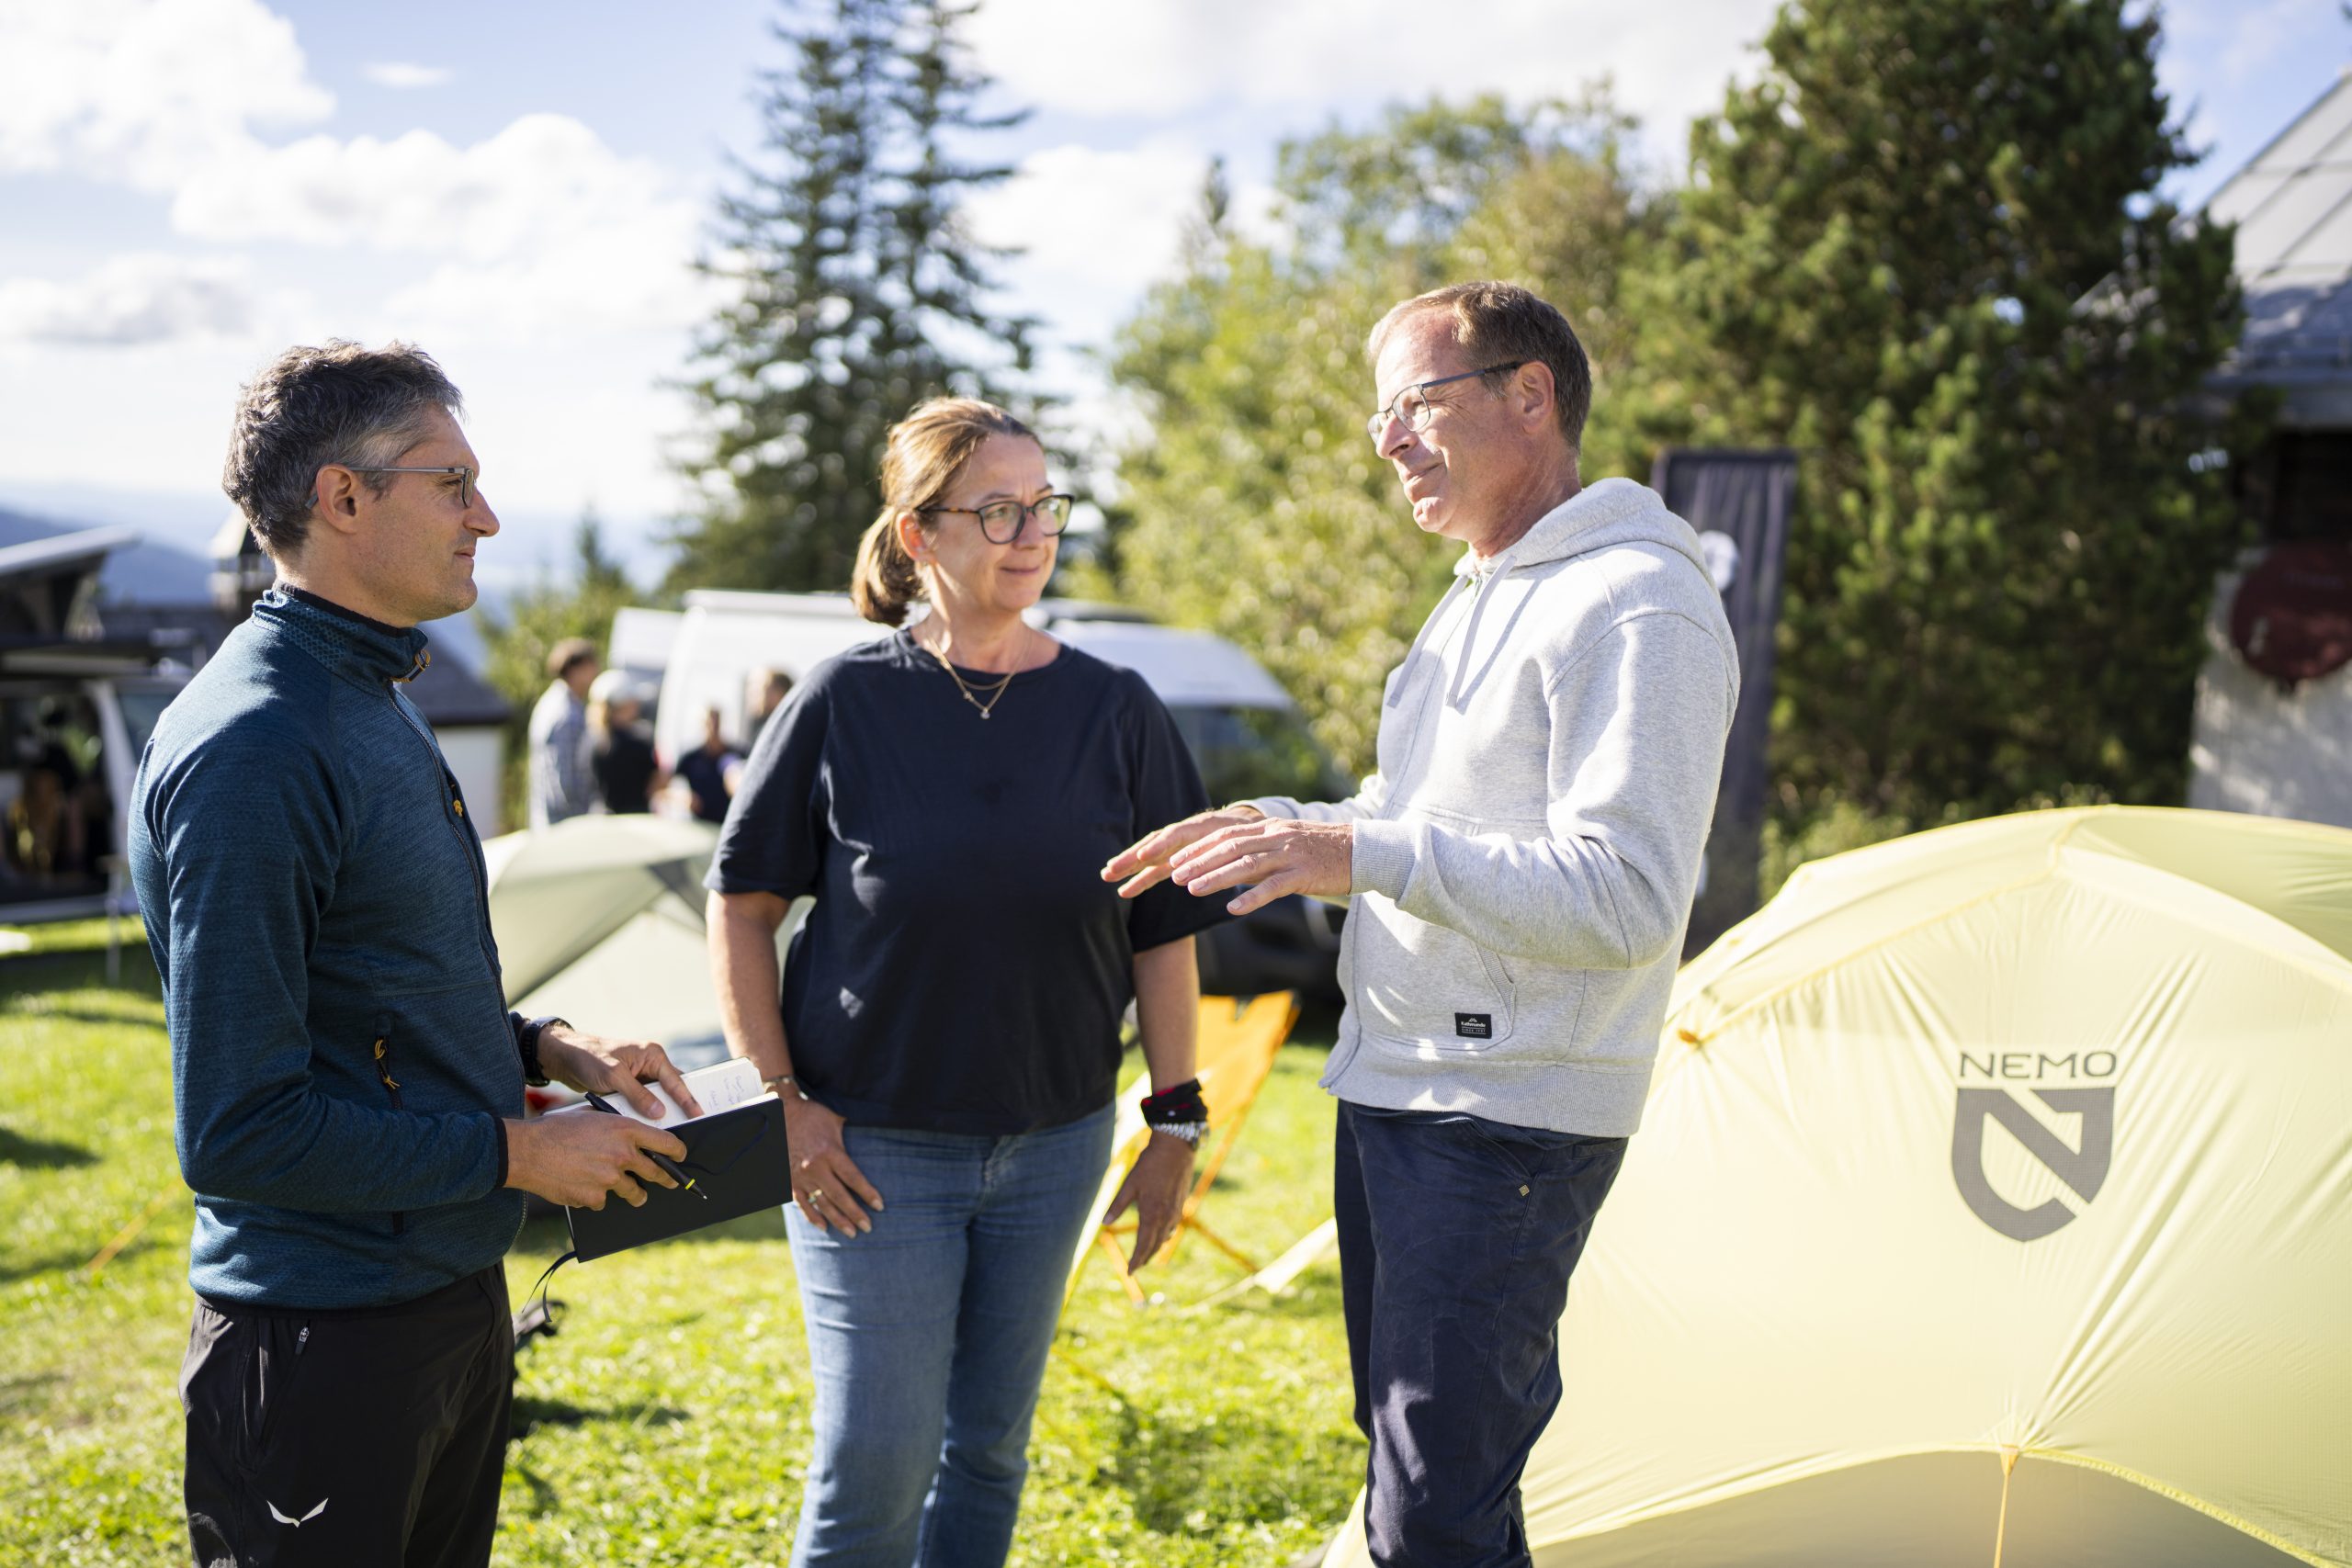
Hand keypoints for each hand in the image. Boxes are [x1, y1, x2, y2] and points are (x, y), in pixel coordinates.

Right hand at [503, 1113, 687, 1209]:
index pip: (665, 1143)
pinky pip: (603, 1201)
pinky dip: (597, 1196)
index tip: (681, 1156)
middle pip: (656, 1172)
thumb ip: (615, 1127)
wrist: (527, 1151)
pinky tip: (583, 1186)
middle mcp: (622, 1155)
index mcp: (625, 1130)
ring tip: (636, 1194)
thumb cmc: (556, 1129)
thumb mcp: (592, 1117)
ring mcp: (609, 1179)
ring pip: (634, 1192)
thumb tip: (632, 1135)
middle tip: (670, 1182)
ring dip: (635, 1193)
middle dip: (666, 1179)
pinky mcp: (594, 1198)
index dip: (678, 1151)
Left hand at [539, 1027, 704, 1120]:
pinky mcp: (629, 1088)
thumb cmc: (588, 1058)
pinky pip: (643, 1103)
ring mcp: (640, 1077)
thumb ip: (638, 1094)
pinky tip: (649, 1129)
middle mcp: (650, 1065)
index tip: (700, 1116)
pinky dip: (645, 1115)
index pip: (676, 1081)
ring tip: (672, 1132)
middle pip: (671, 1090)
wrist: (564, 1058)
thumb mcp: (614, 1075)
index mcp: (652, 1055)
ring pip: (658, 1099)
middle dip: (680, 1107)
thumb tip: (659, 1112)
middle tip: (692, 1126)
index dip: (688, 1100)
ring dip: (661, 1113)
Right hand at [784, 1096, 883, 1236]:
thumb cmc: (813, 1115)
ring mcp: (802, 1177)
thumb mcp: (836, 1120)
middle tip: (868, 1227)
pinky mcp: (790, 1182)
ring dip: (838, 1220)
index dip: (868, 1194)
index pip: (854, 1178)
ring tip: (852, 1233)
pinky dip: (813, 1217)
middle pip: (840, 1196)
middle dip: (856, 1214)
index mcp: (831, 1152)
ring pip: (823, 1204)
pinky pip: (802, 1204)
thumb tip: (875, 1132)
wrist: (781, 1114)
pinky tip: (824, 1227)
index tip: (880, 1206)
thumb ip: (853, 1134)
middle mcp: (816, 1167)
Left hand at [1101, 1133, 1195, 1272]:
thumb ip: (1117, 1205)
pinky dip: (1163, 1236)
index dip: (1136, 1260)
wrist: (1176, 1149)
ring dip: (1154, 1248)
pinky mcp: (1181, 1205)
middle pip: (1154, 1246)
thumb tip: (1104, 1223)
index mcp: (1151, 1214)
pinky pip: (1171, 1228)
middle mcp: (1166, 1217)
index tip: (1129, 1272)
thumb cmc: (1150, 1164)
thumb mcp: (1129, 1184)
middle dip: (1144, 1258)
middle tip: (1134, 1268)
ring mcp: (1175, 1212)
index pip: (1143, 1245)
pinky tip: (1159, 1235)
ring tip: (1145, 1255)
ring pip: (1164, 1238)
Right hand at [1102, 805, 1265, 898]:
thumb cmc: (1249, 836)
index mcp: (1202, 827)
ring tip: (1107, 876)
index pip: (1177, 835)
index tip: (1144, 857)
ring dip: (1128, 866)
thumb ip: (1234, 849)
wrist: (1247, 829)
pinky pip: (1155, 869)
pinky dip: (1141, 879)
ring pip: (1150, 856)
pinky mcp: (1176, 860)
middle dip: (1131, 857)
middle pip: (1154, 844)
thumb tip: (1229, 859)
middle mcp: (1184, 835)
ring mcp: (1178, 847)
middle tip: (1110, 869)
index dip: (1161, 846)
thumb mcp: (1246, 841)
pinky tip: (1124, 890)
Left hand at [1162, 817, 1352, 917]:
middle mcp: (1276, 838)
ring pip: (1247, 865)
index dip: (1198, 848)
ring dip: (1217, 877)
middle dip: (1199, 862)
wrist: (1361, 851)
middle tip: (1173, 876)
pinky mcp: (1304, 874)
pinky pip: (1274, 887)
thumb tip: (1228, 867)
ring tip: (1193, 890)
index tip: (1174, 861)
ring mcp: (1290, 855)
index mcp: (1269, 829)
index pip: (1225, 836)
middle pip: (1230, 848)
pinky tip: (1233, 910)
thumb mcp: (1285, 845)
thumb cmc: (1320, 852)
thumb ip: (1259, 853)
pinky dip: (1252, 898)